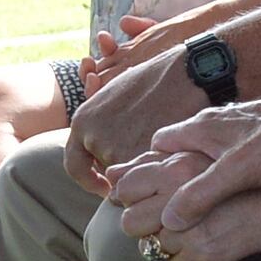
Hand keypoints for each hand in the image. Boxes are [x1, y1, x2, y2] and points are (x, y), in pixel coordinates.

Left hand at [67, 33, 201, 175]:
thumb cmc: (155, 80)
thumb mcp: (115, 95)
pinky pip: (146, 176)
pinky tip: (171, 149)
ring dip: (143, 168)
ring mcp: (115, 150)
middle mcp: (93, 139)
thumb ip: (102, 126)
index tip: (104, 186)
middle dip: (125, 167)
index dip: (89, 180)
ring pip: (128, 175)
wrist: (185, 74)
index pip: (75, 165)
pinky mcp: (139, 157)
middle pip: (106, 171)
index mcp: (82, 122)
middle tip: (146, 155)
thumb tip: (101, 154)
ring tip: (162, 144)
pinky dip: (158, 168)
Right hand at [145, 68, 260, 227]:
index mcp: (204, 127)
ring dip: (201, 185)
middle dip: (171, 181)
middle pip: (181, 154)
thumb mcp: (237, 170)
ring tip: (196, 216)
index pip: (160, 145)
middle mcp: (219, 128)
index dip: (146, 170)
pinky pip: (234, 168)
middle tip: (165, 213)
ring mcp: (243, 137)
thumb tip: (168, 220)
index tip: (140, 198)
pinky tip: (235, 205)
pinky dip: (227, 185)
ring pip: (209, 162)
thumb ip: (199, 194)